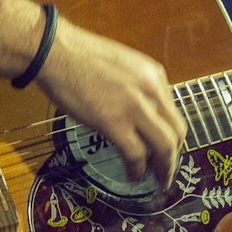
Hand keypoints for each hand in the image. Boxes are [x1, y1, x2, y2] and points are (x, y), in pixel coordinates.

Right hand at [33, 22, 186, 186]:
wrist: (54, 51)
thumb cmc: (78, 56)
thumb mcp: (121, 66)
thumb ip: (135, 87)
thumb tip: (136, 112)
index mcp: (153, 75)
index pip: (172, 112)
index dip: (171, 135)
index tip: (165, 148)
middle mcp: (151, 89)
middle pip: (177, 131)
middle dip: (174, 156)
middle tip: (166, 170)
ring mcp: (135, 106)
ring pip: (164, 146)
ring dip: (164, 169)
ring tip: (157, 180)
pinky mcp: (114, 122)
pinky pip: (136, 154)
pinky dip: (138, 170)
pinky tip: (133, 175)